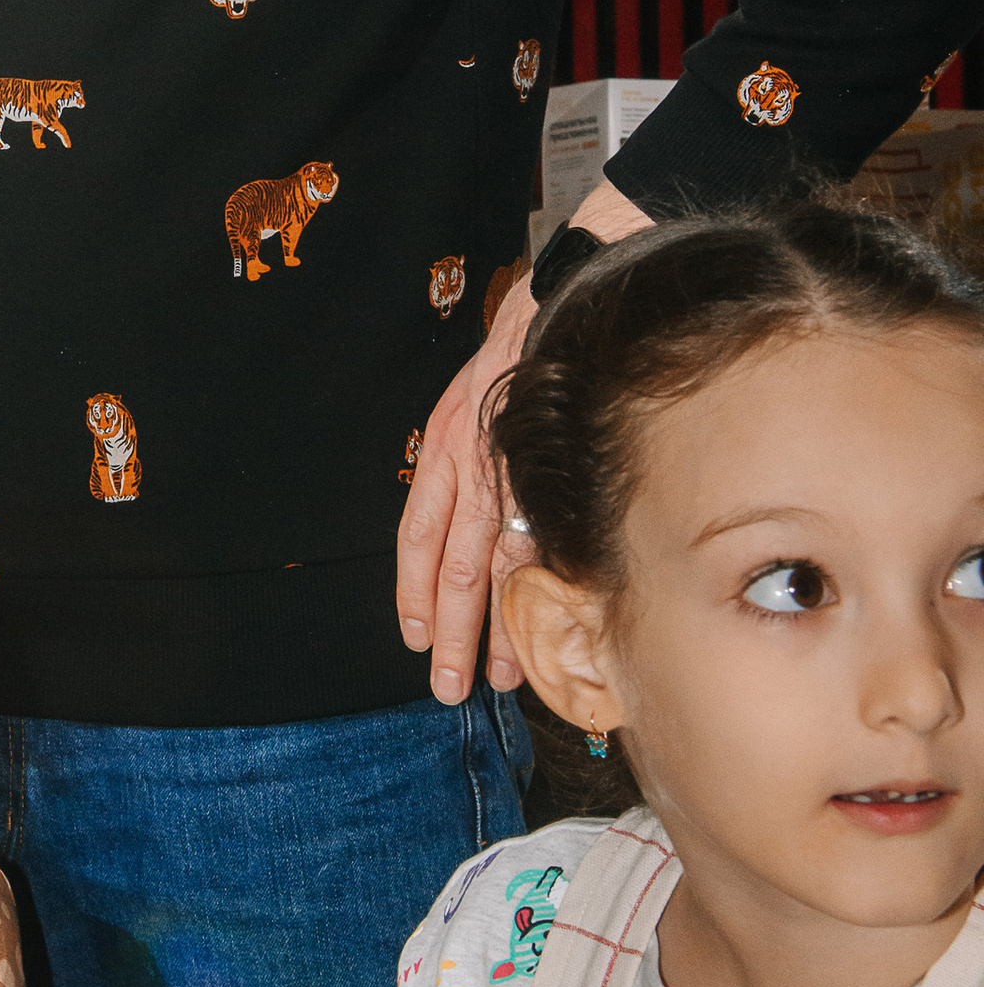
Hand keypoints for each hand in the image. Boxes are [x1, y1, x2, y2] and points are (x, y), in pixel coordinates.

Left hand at [397, 181, 649, 699]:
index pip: (416, 534)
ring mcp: (512, 467)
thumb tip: (495, 529)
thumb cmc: (531, 355)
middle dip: (450, 632)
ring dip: (497, 624)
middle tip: (449, 688)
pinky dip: (540, 584)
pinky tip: (547, 620)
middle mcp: (468, 461)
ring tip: (501, 677)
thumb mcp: (482, 406)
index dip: (411, 591)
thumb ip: (478, 462)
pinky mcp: (553, 466)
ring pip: (495, 563)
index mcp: (445, 448)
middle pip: (450, 566)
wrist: (574, 298)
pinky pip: (542, 537)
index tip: (415, 638)